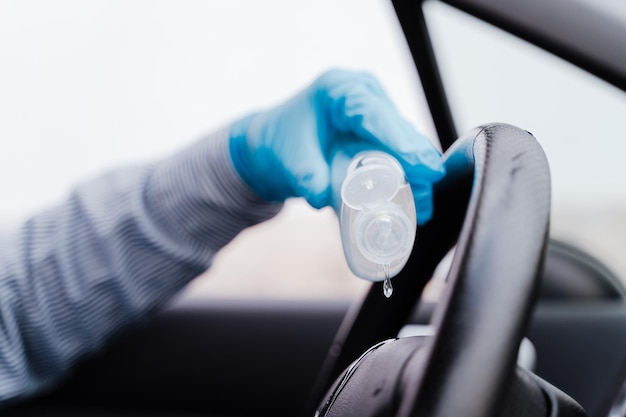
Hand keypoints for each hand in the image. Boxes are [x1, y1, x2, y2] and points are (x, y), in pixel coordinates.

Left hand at [228, 69, 444, 224]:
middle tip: (427, 195)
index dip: (404, 143)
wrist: (270, 144)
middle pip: (398, 129)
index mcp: (339, 91)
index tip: (426, 168)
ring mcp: (372, 109)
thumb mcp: (289, 158)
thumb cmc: (278, 143)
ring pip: (403, 140)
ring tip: (421, 207)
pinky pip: (397, 148)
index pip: (377, 116)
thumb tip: (322, 198)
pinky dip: (406, 172)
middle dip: (418, 161)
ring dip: (415, 172)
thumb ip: (305, 176)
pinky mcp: (375, 127)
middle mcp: (362, 94)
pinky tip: (416, 197)